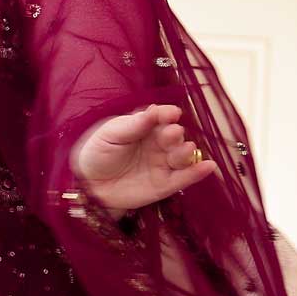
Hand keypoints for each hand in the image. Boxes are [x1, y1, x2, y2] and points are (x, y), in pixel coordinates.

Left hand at [71, 104, 218, 214]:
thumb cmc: (97, 153)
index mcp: (146, 126)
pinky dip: (197, 173)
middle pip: (174, 137)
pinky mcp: (165, 185)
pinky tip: (208, 166)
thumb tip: (153, 110)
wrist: (88, 185)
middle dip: (174, 135)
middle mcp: (158, 143)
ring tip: (186, 149)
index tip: (171, 113)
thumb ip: (132, 124)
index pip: (161, 117)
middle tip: (171, 134)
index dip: (167, 114)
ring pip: (182, 157)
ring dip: (186, 152)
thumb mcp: (110, 134)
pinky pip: (184, 178)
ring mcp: (163, 164)